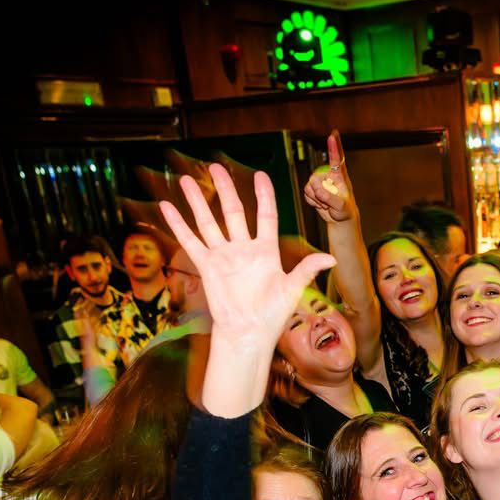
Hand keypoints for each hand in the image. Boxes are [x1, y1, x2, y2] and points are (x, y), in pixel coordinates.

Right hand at [158, 163, 334, 348]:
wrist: (248, 333)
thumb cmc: (272, 314)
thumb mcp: (292, 289)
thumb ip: (306, 269)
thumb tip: (331, 258)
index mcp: (266, 251)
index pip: (265, 216)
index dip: (263, 196)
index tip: (260, 175)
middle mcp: (244, 249)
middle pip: (233, 212)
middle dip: (224, 189)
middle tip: (215, 167)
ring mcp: (223, 256)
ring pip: (208, 222)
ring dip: (197, 201)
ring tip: (187, 180)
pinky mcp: (207, 266)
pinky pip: (191, 241)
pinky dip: (178, 225)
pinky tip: (168, 207)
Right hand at [301, 130, 356, 224]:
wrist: (340, 218)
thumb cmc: (345, 211)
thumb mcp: (341, 206)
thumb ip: (330, 197)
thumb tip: (317, 188)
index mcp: (340, 176)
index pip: (337, 159)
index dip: (334, 147)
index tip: (332, 136)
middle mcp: (329, 175)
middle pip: (316, 176)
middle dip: (318, 191)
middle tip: (327, 203)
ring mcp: (321, 181)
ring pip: (309, 185)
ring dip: (315, 197)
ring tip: (326, 204)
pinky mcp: (313, 188)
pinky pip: (306, 192)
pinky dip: (311, 201)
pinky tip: (321, 204)